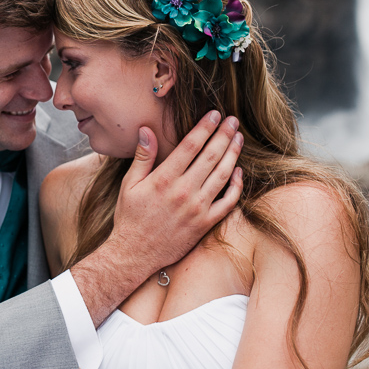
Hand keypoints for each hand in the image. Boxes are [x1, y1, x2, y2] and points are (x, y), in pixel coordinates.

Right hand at [73, 111, 242, 324]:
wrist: (134, 254)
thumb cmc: (129, 218)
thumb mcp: (129, 184)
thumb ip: (142, 157)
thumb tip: (146, 130)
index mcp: (164, 179)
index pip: (190, 146)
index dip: (205, 127)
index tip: (215, 114)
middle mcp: (183, 192)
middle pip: (210, 156)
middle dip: (224, 135)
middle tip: (233, 120)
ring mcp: (197, 209)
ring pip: (222, 176)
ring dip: (233, 154)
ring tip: (239, 138)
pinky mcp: (205, 224)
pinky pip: (227, 202)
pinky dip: (236, 185)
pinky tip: (238, 172)